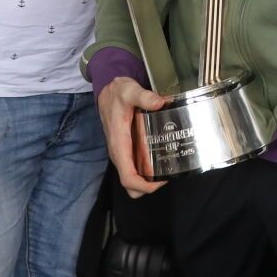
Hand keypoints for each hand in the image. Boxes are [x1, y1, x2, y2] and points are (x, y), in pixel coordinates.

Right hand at [97, 76, 168, 195]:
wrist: (108, 91)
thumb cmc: (118, 93)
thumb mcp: (129, 90)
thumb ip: (143, 96)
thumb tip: (160, 103)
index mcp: (119, 144)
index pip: (128, 177)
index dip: (144, 186)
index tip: (162, 181)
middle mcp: (119, 153)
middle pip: (131, 185)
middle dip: (149, 187)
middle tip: (168, 174)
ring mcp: (123, 153)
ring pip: (133, 179)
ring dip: (149, 180)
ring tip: (167, 168)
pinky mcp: (126, 150)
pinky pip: (135, 168)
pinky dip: (147, 170)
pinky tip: (161, 158)